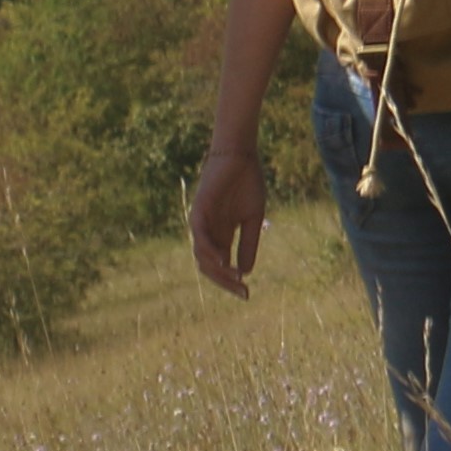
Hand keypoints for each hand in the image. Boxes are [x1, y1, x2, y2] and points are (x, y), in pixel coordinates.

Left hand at [190, 144, 269, 298]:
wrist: (241, 157)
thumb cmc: (247, 184)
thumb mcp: (253, 220)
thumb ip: (248, 244)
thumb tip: (245, 272)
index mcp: (221, 236)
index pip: (220, 267)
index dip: (231, 282)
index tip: (247, 294)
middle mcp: (209, 233)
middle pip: (210, 267)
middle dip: (225, 282)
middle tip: (243, 292)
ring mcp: (202, 223)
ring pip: (202, 257)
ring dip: (218, 270)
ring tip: (235, 278)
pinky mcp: (198, 211)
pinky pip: (199, 236)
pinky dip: (209, 250)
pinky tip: (223, 259)